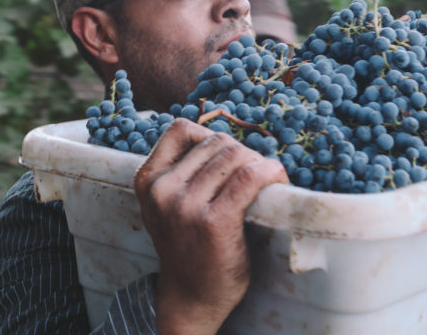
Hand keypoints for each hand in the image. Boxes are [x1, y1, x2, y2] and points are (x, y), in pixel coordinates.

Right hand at [134, 118, 287, 334]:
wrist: (192, 296)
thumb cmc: (189, 246)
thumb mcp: (169, 204)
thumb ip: (184, 172)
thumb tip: (226, 140)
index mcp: (148, 179)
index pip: (182, 129)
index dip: (213, 137)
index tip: (229, 159)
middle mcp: (163, 189)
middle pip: (218, 142)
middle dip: (243, 153)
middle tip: (256, 176)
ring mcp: (186, 205)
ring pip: (236, 155)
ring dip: (260, 164)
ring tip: (267, 182)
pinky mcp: (214, 221)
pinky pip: (250, 176)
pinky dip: (270, 172)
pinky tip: (277, 181)